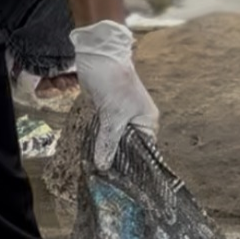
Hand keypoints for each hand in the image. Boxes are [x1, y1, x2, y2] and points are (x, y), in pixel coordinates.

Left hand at [71, 20, 159, 168]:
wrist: (98, 55)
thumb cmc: (113, 81)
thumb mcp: (112, 115)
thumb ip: (109, 142)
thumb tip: (104, 166)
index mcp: (147, 121)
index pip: (145, 151)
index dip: (134, 166)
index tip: (122, 183)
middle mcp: (137, 121)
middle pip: (129, 147)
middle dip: (118, 161)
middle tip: (107, 182)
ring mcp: (121, 116)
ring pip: (115, 140)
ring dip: (107, 151)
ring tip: (98, 173)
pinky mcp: (107, 112)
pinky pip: (105, 132)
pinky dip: (100, 141)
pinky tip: (92, 155)